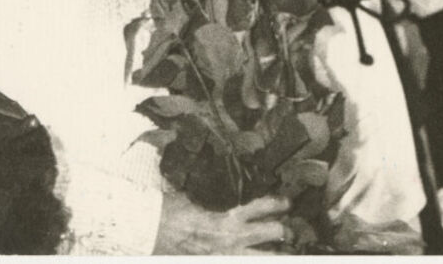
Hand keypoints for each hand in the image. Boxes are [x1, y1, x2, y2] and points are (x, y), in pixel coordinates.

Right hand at [154, 192, 290, 253]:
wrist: (151, 232)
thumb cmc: (169, 212)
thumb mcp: (194, 198)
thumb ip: (213, 197)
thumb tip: (222, 187)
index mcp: (227, 218)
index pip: (263, 207)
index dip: (279, 204)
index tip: (287, 202)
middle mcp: (234, 239)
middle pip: (276, 234)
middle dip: (286, 230)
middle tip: (291, 229)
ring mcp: (228, 256)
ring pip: (268, 258)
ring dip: (279, 253)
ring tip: (288, 252)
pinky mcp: (219, 263)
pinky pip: (248, 262)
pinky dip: (254, 258)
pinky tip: (257, 256)